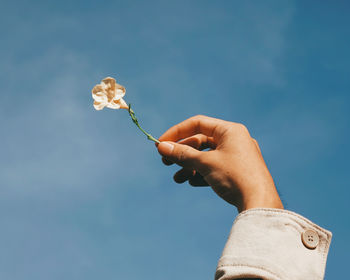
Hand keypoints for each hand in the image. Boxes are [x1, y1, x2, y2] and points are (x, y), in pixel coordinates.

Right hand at [157, 115, 282, 211]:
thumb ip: (182, 154)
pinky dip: (202, 173)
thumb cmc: (234, 177)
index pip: (197, 124)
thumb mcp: (205, 163)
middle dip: (181, 152)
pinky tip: (192, 182)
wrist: (260, 204)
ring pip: (206, 156)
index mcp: (229, 130)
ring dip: (189, 166)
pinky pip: (215, 167)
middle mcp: (235, 139)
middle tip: (164, 161)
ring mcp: (237, 156)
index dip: (177, 132)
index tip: (161, 143)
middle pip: (200, 141)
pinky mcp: (238, 170)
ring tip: (177, 178)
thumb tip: (161, 147)